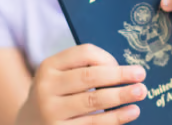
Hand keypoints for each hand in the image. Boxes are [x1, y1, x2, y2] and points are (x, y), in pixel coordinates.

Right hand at [15, 44, 146, 124]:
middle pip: (90, 77)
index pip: (84, 54)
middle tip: (141, 74)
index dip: (107, 58)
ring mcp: (51, 112)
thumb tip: (125, 71)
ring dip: (121, 96)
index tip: (123, 66)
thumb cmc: (57, 95)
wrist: (30, 124)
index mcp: (49, 67)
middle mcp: (46, 88)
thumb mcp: (61, 76)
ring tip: (140, 92)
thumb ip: (85, 68)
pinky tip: (132, 112)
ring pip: (93, 101)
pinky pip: (94, 124)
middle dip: (119, 75)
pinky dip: (116, 117)